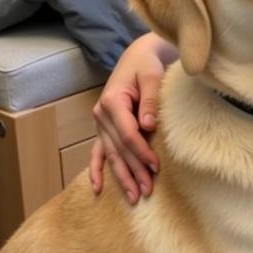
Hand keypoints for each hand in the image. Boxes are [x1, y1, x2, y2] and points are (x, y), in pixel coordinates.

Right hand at [89, 33, 173, 201]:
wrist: (139, 56)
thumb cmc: (148, 64)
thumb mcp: (152, 76)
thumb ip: (149, 99)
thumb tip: (147, 125)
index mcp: (112, 102)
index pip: (128, 134)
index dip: (142, 152)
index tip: (156, 166)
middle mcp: (102, 115)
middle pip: (118, 149)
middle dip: (133, 171)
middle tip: (147, 191)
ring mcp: (100, 123)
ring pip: (110, 154)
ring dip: (121, 176)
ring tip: (133, 196)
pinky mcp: (104, 126)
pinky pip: (98, 151)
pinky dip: (96, 169)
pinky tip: (97, 188)